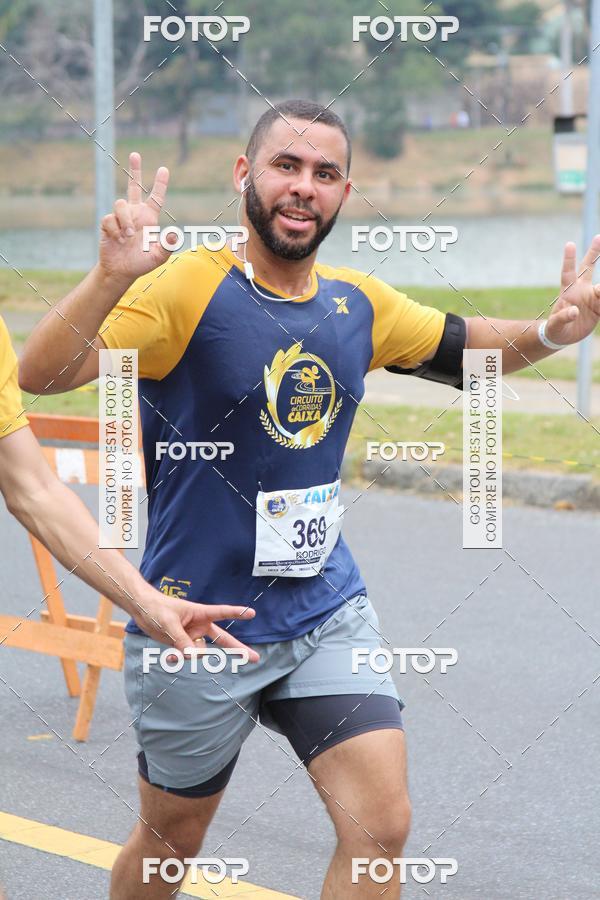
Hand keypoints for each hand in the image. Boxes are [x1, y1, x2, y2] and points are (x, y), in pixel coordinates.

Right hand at [98, 152, 177, 283]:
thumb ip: (168, 245)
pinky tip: (117, 240)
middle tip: (135, 154)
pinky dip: (115, 230)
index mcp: (149, 218)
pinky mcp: (107, 222)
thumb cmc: (141, 262)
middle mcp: (135, 214)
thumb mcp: (159, 256)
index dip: (160, 184)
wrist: (121, 270)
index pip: (156, 197)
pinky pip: (109, 219)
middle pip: (134, 186)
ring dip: (124, 221)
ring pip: (120, 204)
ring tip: (127, 237)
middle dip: (135, 170)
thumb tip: (176, 233)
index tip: (164, 169)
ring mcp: (120, 217)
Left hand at [131, 590, 259, 662]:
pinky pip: (186, 656)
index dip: (237, 613)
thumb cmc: (156, 608)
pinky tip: (169, 658)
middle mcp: (199, 626)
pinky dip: (179, 659)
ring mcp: (192, 635)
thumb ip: (181, 640)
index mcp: (200, 613)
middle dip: (238, 649)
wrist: (142, 610)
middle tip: (255, 658)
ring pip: (199, 652)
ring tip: (173, 651)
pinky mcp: (182, 643)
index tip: (251, 613)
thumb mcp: (168, 624)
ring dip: (189, 654)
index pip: (222, 613)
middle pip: (223, 639)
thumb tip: (192, 656)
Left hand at [547, 236, 599, 344]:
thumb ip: (562, 318)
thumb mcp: (555, 325)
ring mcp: (591, 297)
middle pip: (587, 268)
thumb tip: (574, 311)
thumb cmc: (555, 329)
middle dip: (593, 252)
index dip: (568, 259)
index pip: (568, 272)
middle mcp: (580, 290)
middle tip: (598, 237)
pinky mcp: (599, 307)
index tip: (569, 244)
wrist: (563, 337)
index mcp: (567, 291)